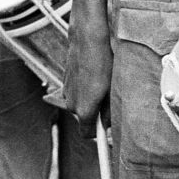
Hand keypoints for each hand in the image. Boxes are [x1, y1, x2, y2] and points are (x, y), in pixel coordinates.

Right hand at [68, 12, 113, 133]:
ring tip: (102, 84)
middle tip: (109, 100)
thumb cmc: (103, 63)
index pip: (87, 135)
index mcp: (84, 109)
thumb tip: (109, 124)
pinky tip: (94, 75)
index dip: (98, 137)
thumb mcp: (113, 90)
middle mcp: (72, 103)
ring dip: (91, 100)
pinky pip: (77, 92)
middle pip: (85, 119)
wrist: (87, 39)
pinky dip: (85, 89)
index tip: (106, 139)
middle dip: (96, 114)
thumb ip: (110, 112)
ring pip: (81, 104)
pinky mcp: (66, 81)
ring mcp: (67, 91)